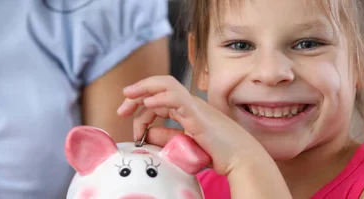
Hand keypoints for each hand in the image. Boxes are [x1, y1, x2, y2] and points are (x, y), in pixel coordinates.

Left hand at [116, 75, 266, 175]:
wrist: (241, 159)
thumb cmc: (217, 153)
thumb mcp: (184, 144)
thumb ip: (166, 136)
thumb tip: (146, 133)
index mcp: (187, 109)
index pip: (159, 98)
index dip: (140, 106)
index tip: (130, 121)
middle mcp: (190, 103)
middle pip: (159, 86)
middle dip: (137, 93)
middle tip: (122, 109)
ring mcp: (195, 107)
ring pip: (166, 85)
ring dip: (144, 89)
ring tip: (128, 97)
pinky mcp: (198, 115)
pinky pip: (176, 98)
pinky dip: (159, 98)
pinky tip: (147, 104)